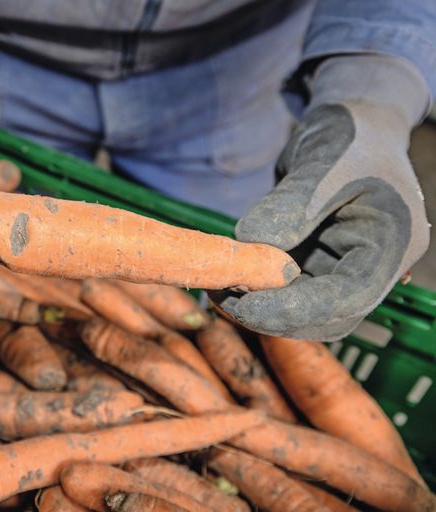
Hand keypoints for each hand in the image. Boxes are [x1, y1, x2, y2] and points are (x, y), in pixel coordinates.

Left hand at [211, 55, 430, 340]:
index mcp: (393, 243)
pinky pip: (291, 293)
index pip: (347, 296)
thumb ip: (290, 207)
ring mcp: (346, 269)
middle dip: (274, 315)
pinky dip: (261, 291)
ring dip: (263, 308)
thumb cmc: (349, 137)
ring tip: (218, 289)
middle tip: (222, 299)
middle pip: (327, 316)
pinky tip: (228, 278)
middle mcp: (373, 266)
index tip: (246, 304)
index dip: (295, 308)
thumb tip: (251, 246)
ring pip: (306, 312)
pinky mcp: (320, 266)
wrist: (352, 125)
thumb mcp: (323, 163)